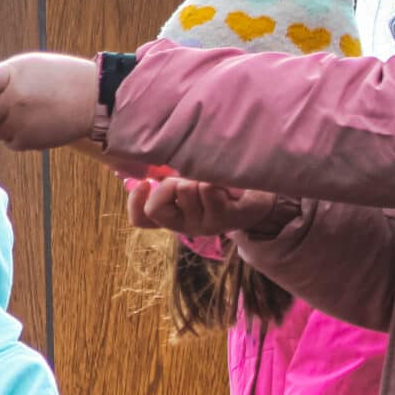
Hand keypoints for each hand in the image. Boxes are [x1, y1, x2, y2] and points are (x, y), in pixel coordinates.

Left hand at [0, 53, 99, 152]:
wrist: (94, 99)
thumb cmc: (57, 78)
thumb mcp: (28, 68)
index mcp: (12, 75)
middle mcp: (14, 100)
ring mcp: (20, 124)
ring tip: (26, 110)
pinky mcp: (27, 142)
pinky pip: (6, 142)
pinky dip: (14, 134)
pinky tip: (35, 122)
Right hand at [122, 176, 282, 239]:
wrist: (260, 198)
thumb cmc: (220, 187)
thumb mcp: (189, 186)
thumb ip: (166, 182)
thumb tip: (142, 168)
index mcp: (172, 217)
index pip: (141, 220)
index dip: (135, 203)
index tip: (144, 183)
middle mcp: (185, 226)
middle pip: (158, 204)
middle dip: (170, 185)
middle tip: (191, 181)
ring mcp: (203, 225)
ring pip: (185, 191)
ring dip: (198, 178)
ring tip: (213, 182)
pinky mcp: (223, 218)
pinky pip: (208, 188)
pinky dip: (216, 179)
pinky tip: (227, 186)